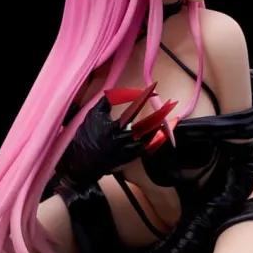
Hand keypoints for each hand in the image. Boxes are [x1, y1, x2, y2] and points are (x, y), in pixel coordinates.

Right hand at [56, 82, 177, 188]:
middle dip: (159, 116)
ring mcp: (127, 149)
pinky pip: (144, 150)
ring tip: (170, 121)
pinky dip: (153, 143)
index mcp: (115, 127)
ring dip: (159, 130)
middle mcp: (124, 138)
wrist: (81, 163)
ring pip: (148, 140)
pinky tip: (160, 136)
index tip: (152, 90)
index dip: (143, 99)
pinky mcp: (128, 158)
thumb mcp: (92, 117)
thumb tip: (111, 91)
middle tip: (170, 106)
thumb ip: (103, 104)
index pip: (132, 109)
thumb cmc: (85, 137)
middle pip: (146, 126)